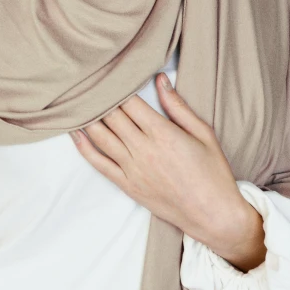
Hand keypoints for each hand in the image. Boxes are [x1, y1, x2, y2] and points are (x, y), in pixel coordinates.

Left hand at [69, 73, 265, 270]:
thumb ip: (178, 106)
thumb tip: (160, 80)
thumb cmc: (213, 173)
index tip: (109, 74)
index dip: (118, 86)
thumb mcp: (203, 133)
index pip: (130, 103)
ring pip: (101, 136)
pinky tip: (75, 132)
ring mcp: (132, 169)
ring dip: (88, 117)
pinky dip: (84, 146)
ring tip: (78, 100)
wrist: (214, 215)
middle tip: (89, 82)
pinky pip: (99, 163)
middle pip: (112, 116)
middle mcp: (143, 150)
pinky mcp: (127, 186)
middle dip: (100, 98)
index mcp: (163, 133)